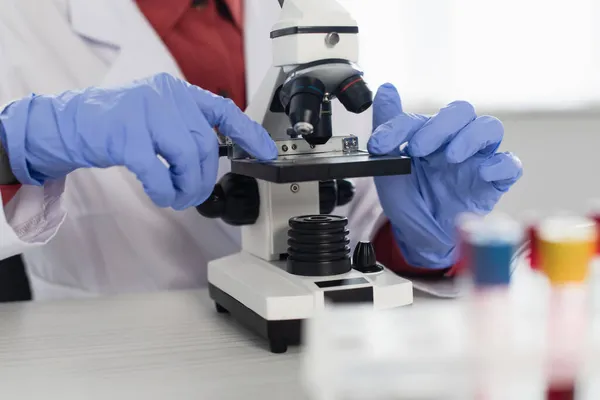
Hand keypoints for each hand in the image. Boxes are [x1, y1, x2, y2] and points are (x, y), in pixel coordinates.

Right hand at [0, 73, 276, 209]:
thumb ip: (187, 128)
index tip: (266, 153)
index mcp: (179, 91)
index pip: (224, 110)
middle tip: (195, 195)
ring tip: (179, 197)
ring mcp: (145, 112)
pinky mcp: (124, 135)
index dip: (248, 133)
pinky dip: (165, 190)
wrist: (74, 123)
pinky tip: (162, 195)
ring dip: (188, 187)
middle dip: (204, 177)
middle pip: (205, 144)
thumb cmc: (122, 125)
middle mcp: (166, 96)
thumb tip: (217, 158)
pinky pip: (157, 170)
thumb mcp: (160, 116)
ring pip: (187, 157)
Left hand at [367, 84, 522, 268]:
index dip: (399, 127)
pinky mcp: (492, 182)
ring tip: (450, 157)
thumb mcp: (388, 166)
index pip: (420, 118)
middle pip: (462, 112)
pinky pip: (509, 165)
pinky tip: (483, 172)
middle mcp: (454, 141)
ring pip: (489, 128)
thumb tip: (385, 87)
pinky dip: (500, 164)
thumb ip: (387, 128)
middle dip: (440, 125)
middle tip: (418, 148)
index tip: (379, 144)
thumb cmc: (408, 197)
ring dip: (469, 137)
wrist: (418, 235)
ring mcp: (476, 160)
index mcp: (428, 135)